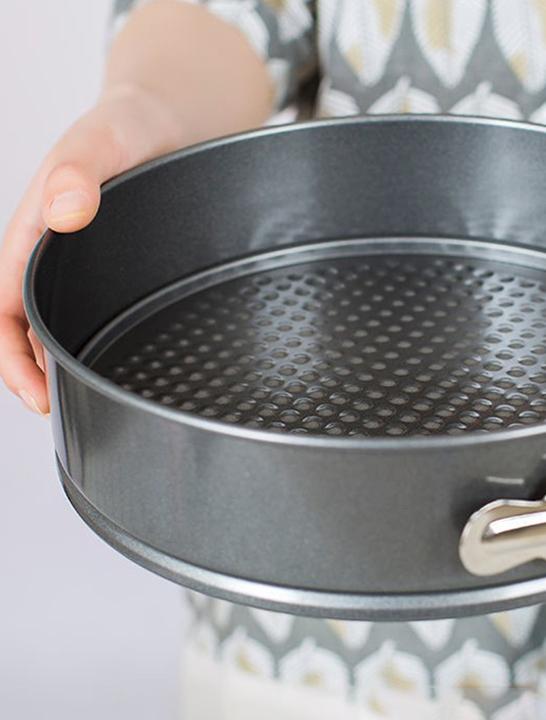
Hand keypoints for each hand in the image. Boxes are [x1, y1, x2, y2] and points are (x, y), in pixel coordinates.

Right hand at [0, 85, 182, 414]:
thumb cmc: (127, 124)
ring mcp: (87, 265)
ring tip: (94, 398)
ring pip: (64, 323)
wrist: (167, 118)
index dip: (12, 358)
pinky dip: (99, 339)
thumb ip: (79, 168)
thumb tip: (62, 211)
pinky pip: (99, 311)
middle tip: (67, 412)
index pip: (5, 308)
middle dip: (38, 374)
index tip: (37, 395)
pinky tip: (120, 357)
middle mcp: (55, 256)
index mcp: (33, 233)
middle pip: (30, 327)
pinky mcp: (119, 268)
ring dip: (67, 362)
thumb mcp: (101, 140)